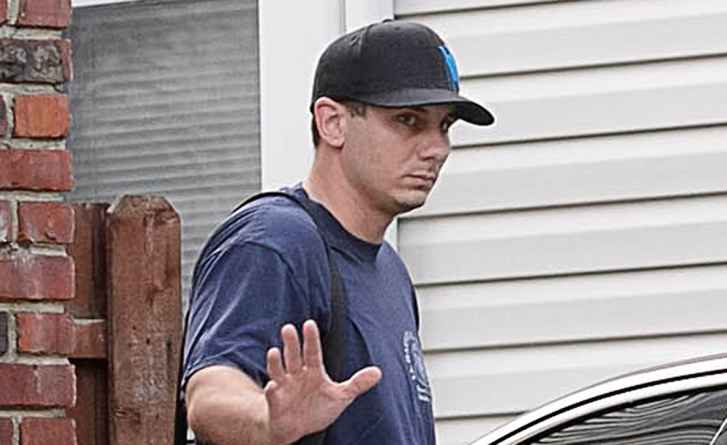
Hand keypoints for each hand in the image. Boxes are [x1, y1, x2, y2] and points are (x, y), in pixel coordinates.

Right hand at [264, 319, 381, 444]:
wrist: (297, 428)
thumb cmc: (317, 407)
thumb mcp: (340, 396)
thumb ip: (357, 383)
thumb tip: (378, 372)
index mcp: (313, 371)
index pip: (313, 352)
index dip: (311, 339)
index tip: (309, 323)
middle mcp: (297, 375)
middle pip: (293, 356)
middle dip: (291, 343)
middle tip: (288, 328)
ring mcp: (285, 388)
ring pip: (278, 371)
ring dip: (275, 362)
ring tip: (273, 352)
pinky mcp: (276, 403)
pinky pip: (272, 395)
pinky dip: (272, 391)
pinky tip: (272, 386)